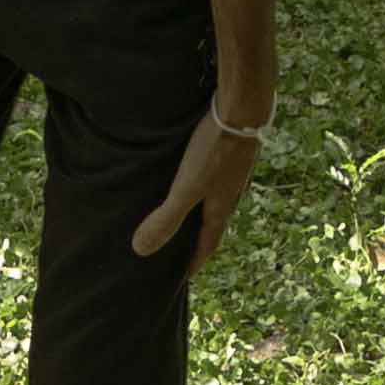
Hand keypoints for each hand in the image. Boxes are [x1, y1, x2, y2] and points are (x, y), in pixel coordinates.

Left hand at [131, 108, 263, 270]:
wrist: (243, 107)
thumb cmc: (216, 150)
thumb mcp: (187, 187)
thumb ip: (166, 218)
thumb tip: (141, 250)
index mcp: (221, 207)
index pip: (209, 242)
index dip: (195, 260)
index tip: (184, 277)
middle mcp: (229, 192)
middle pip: (212, 222)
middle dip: (196, 238)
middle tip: (179, 249)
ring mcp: (231, 171)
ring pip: (212, 198)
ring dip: (198, 210)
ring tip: (180, 214)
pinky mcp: (228, 150)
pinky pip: (211, 176)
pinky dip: (198, 185)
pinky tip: (188, 174)